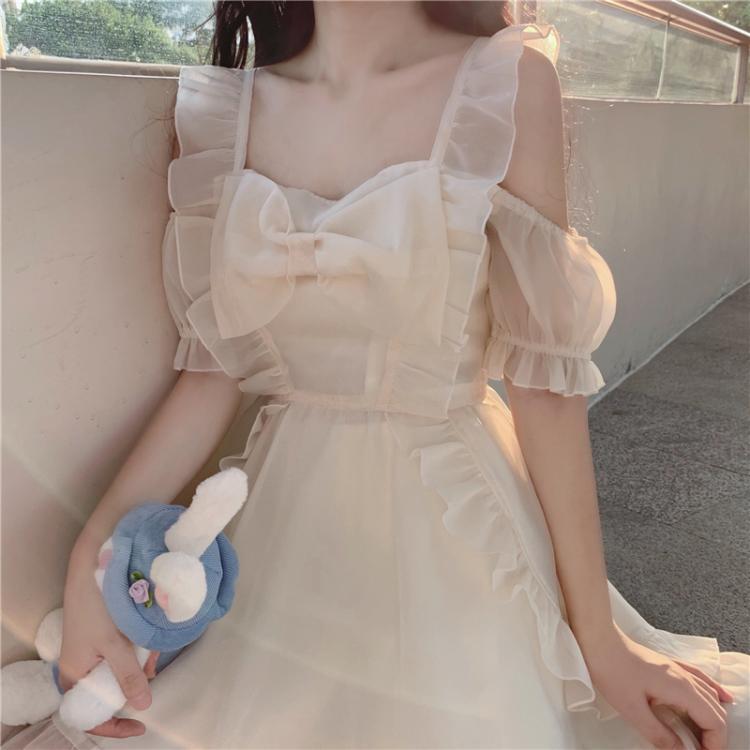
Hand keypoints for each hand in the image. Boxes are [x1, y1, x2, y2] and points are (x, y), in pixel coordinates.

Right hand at [58, 538, 158, 738]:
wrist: (94, 565)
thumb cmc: (96, 605)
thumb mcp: (114, 644)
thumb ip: (128, 675)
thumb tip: (143, 706)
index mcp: (75, 675)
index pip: (90, 715)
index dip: (114, 725)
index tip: (140, 727)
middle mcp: (83, 666)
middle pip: (111, 691)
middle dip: (135, 683)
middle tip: (151, 665)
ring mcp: (97, 650)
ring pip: (124, 669)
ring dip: (141, 661)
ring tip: (152, 645)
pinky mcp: (109, 634)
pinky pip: (128, 651)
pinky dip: (141, 647)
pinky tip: (150, 636)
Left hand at [582, 624, 733, 749]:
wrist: (598, 641)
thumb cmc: (611, 671)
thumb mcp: (632, 710)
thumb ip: (658, 734)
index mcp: (680, 688)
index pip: (714, 720)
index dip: (714, 743)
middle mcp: (684, 677)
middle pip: (715, 710)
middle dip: (715, 734)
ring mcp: (677, 668)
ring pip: (709, 695)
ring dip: (713, 717)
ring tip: (705, 737)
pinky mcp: (668, 665)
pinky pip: (700, 678)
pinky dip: (713, 691)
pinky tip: (720, 697)